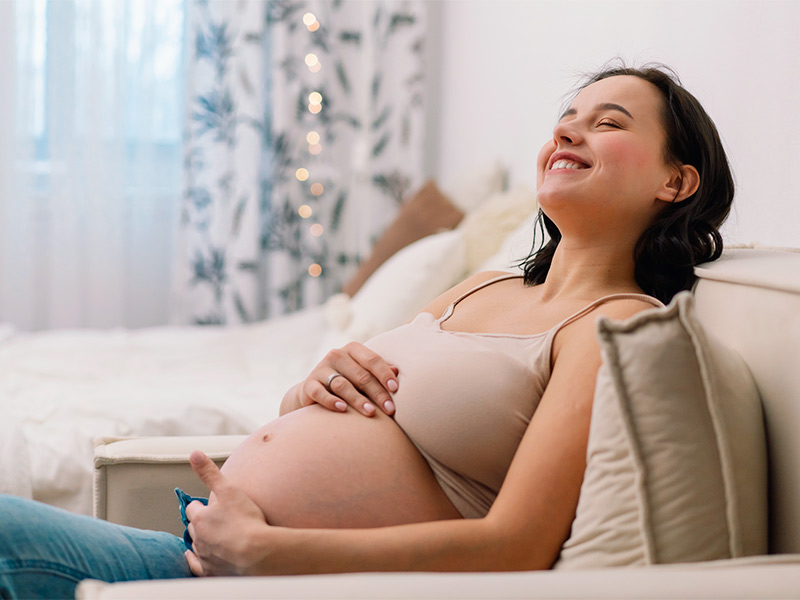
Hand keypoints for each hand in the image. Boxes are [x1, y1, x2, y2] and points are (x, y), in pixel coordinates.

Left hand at [184, 451, 269, 576]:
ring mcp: (204, 556)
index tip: (208, 505)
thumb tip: (194, 454)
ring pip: (196, 545)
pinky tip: (196, 558)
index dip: (201, 505)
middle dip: (201, 522)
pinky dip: (195, 561)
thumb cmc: (245, 520)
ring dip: (202, 539)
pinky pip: (197, 566)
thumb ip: (210, 473)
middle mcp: (198, 538)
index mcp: (200, 518)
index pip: (193, 508)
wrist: (257, 553)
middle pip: (193, 527)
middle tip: (214, 519)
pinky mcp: (211, 571)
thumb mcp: (229, 489)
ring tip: (214, 536)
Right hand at [295, 342, 398, 416]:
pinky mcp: (309, 385)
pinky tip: (343, 409)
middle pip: (361, 375)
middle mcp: (336, 355)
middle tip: (390, 409)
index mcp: (352, 350)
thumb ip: (379, 372)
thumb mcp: (363, 374)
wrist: (314, 391)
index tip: (396, 389)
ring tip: (371, 412)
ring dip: (358, 399)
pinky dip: (331, 401)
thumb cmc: (348, 381)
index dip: (384, 374)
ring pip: (343, 385)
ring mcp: (321, 369)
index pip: (372, 360)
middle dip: (378, 393)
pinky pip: (320, 393)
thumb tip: (397, 371)